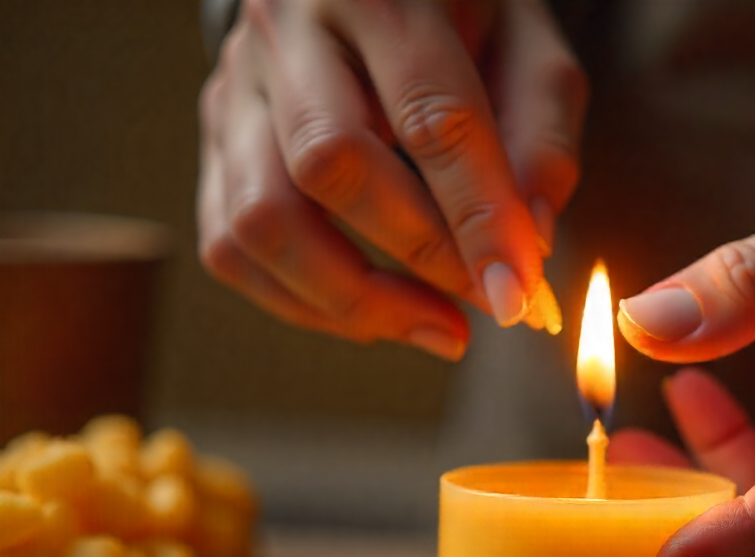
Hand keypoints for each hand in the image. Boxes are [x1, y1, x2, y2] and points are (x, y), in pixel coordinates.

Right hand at [197, 0, 586, 357]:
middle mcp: (290, 32)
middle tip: (482, 304)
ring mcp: (237, 87)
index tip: (516, 295)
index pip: (430, 118)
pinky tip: (373, 313)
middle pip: (330, 167)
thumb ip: (540, 141)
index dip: (477, 220)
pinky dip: (305, 302)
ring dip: (355, 299)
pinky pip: (230, 245)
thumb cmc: (464, 18)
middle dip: (418, 258)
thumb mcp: (529, 51)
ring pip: (262, 219)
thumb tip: (525, 246)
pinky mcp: (213, 139)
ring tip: (436, 326)